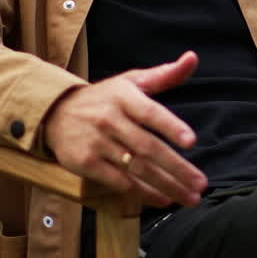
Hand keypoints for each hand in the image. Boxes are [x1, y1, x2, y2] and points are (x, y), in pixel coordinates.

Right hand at [43, 50, 206, 207]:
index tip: (191, 141)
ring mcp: (96, 143)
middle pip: (148, 148)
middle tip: (201, 183)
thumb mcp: (131, 81)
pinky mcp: (85, 163)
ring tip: (189, 197)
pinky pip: (119, 181)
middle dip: (177, 168)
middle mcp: (110, 119)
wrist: (55, 112)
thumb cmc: (103, 97)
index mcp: (124, 97)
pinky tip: (163, 198)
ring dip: (166, 185)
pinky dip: (143, 193)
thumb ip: (164, 75)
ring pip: (136, 168)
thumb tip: (192, 58)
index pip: (150, 113)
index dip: (170, 127)